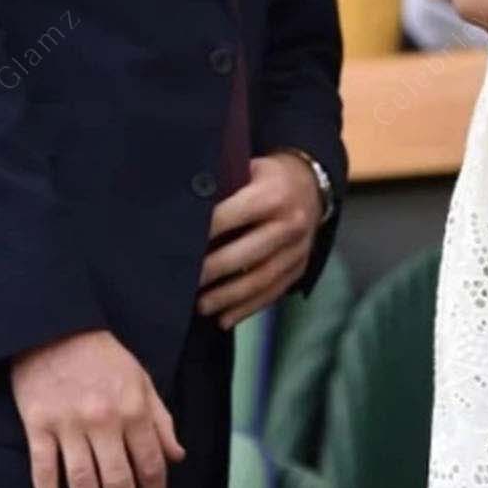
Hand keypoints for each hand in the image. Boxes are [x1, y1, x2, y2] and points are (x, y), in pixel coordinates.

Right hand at [10, 330, 184, 487]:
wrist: (54, 327)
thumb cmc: (102, 356)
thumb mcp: (142, 380)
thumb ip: (161, 420)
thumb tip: (177, 457)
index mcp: (134, 409)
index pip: (151, 464)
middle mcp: (104, 420)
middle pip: (119, 481)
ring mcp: (69, 425)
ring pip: (83, 483)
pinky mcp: (38, 425)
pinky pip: (44, 470)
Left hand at [196, 152, 322, 328]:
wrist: (311, 185)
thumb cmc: (266, 177)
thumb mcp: (248, 168)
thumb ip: (223, 186)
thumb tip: (182, 206)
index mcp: (273, 193)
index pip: (231, 216)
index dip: (203, 231)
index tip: (176, 244)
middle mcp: (290, 223)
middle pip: (247, 253)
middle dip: (213, 270)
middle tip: (184, 283)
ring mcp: (299, 249)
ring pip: (261, 278)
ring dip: (229, 297)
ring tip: (201, 307)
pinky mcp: (301, 268)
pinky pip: (273, 292)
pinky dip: (248, 308)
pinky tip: (224, 319)